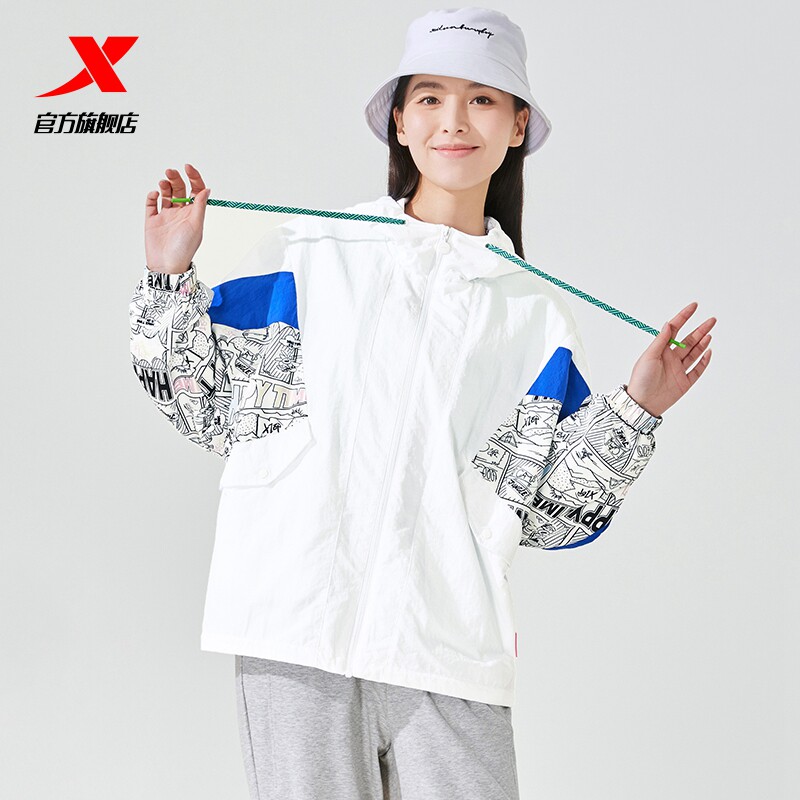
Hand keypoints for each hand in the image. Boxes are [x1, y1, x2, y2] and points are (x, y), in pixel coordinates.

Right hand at [144, 163, 210, 273]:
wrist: (167, 265)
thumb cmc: (184, 249)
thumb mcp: (195, 225)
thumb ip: (199, 206)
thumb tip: (206, 189)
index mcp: (193, 213)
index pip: (195, 190)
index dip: (193, 177)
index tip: (188, 168)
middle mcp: (180, 212)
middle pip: (179, 189)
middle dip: (176, 178)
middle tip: (170, 172)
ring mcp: (166, 216)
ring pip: (166, 194)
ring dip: (165, 184)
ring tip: (163, 183)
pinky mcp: (152, 220)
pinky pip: (151, 204)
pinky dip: (152, 196)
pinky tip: (155, 194)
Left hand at [625, 302, 715, 417]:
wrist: (642, 403)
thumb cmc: (641, 379)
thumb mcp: (649, 356)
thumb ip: (661, 341)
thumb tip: (669, 324)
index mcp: (661, 350)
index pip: (675, 329)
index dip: (684, 317)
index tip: (694, 306)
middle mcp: (671, 358)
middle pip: (689, 341)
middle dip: (700, 330)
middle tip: (711, 320)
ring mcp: (679, 370)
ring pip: (694, 353)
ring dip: (702, 342)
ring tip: (710, 332)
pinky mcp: (685, 382)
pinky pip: (697, 370)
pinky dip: (704, 361)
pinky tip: (709, 351)